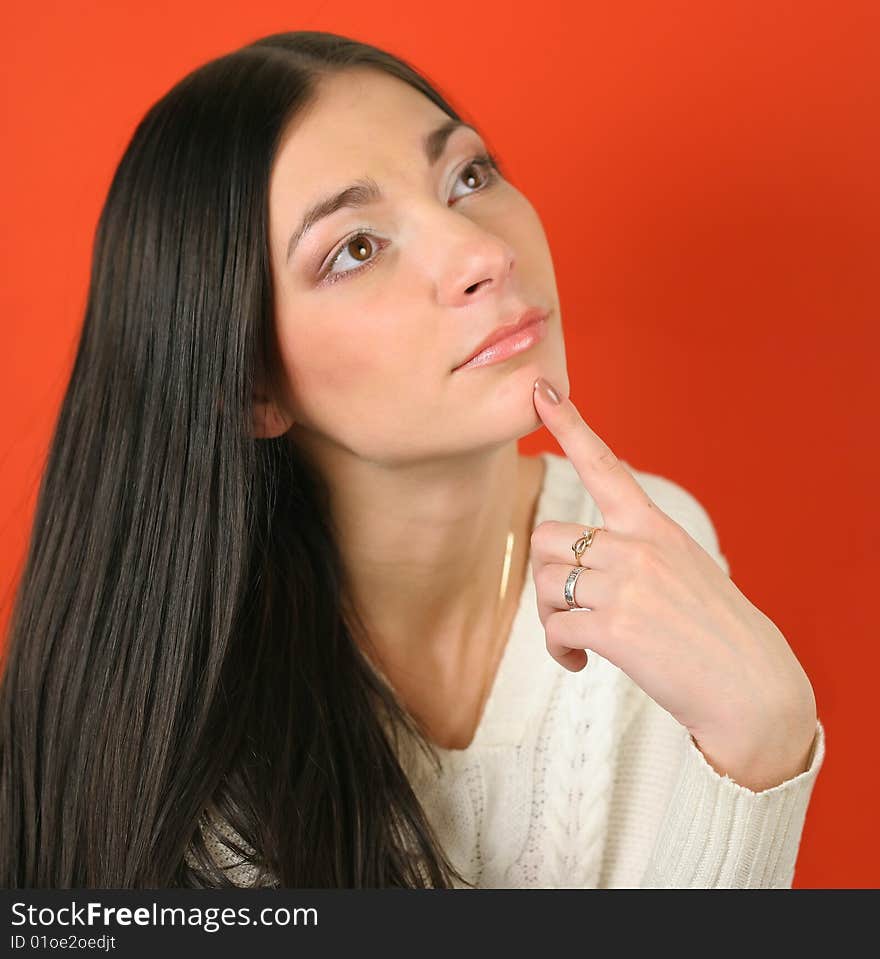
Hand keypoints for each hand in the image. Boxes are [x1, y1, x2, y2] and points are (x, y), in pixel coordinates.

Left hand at [530, 377, 817, 790]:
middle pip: (548, 537)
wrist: (751, 687)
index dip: (569, 425)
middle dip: (548, 573)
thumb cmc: (716, 630)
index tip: (540, 390)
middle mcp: (637, 547)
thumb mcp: (686, 568)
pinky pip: (555, 627)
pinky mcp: (614, 628)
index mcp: (655, 528)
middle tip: (568, 606)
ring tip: (577, 639)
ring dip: (550, 615)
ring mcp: (625, 585)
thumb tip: (584, 563)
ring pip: (545, 582)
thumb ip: (638, 552)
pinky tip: (580, 661)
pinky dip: (559, 648)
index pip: (605, 466)